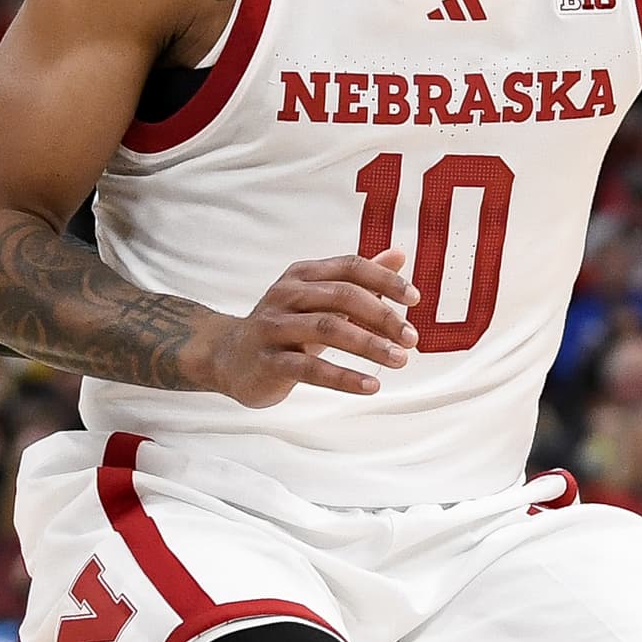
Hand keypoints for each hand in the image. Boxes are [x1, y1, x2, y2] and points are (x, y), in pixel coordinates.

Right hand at [193, 255, 418, 406]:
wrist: (227, 357)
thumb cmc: (285, 326)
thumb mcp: (320, 299)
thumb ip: (360, 279)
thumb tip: (400, 255)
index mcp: (303, 275)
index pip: (350, 267)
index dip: (385, 280)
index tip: (414, 299)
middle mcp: (287, 294)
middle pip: (343, 296)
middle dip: (383, 317)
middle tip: (412, 338)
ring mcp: (275, 327)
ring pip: (328, 329)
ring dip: (370, 345)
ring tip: (401, 360)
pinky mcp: (269, 361)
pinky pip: (311, 368)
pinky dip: (344, 377)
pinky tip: (371, 385)